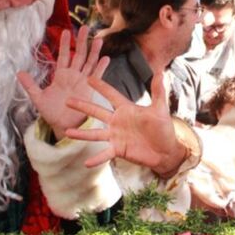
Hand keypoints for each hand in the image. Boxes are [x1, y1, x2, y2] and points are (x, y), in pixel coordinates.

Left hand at [19, 27, 108, 140]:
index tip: (66, 31)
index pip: (64, 55)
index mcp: (61, 75)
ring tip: (98, 40)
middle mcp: (73, 75)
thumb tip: (18, 73)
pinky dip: (101, 68)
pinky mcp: (90, 89)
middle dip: (82, 41)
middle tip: (85, 28)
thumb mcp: (38, 98)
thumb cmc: (51, 112)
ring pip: (89, 63)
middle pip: (79, 54)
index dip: (65, 44)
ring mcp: (83, 81)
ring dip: (94, 51)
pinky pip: (97, 77)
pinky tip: (105, 58)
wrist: (62, 125)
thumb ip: (30, 85)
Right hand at [67, 72, 185, 176]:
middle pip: (97, 112)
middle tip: (67, 101)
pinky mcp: (118, 149)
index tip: (88, 78)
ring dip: (81, 133)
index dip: (101, 86)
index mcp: (126, 109)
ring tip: (67, 131)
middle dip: (82, 106)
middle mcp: (118, 121)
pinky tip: (86, 162)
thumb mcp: (160, 109)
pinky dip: (96, 158)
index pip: (111, 95)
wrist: (167, 151)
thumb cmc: (163, 129)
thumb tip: (160, 71)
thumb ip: (158, 91)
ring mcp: (116, 136)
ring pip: (95, 133)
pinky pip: (105, 153)